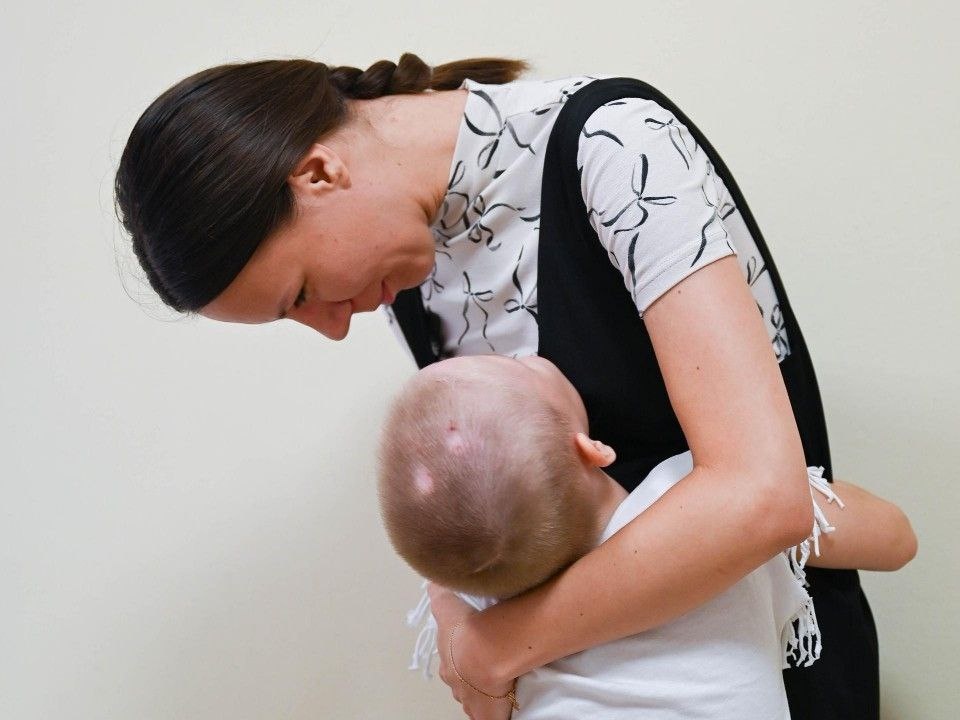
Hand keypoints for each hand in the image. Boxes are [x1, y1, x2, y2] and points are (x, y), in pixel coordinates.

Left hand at [428, 582, 517, 719]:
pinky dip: (495, 711)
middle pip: (462, 680)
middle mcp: (455, 684)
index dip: (460, 654)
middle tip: (487, 664)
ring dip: (483, 690)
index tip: (471, 647)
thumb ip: (438, 593)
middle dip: (470, 675)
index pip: (451, 660)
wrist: (485, 654)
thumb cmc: (466, 630)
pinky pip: (489, 715)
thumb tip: (432, 582)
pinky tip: (504, 704)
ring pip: (475, 696)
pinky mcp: (486, 715)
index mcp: (447, 663)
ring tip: (499, 680)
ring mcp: (470, 702)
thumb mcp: (447, 605)